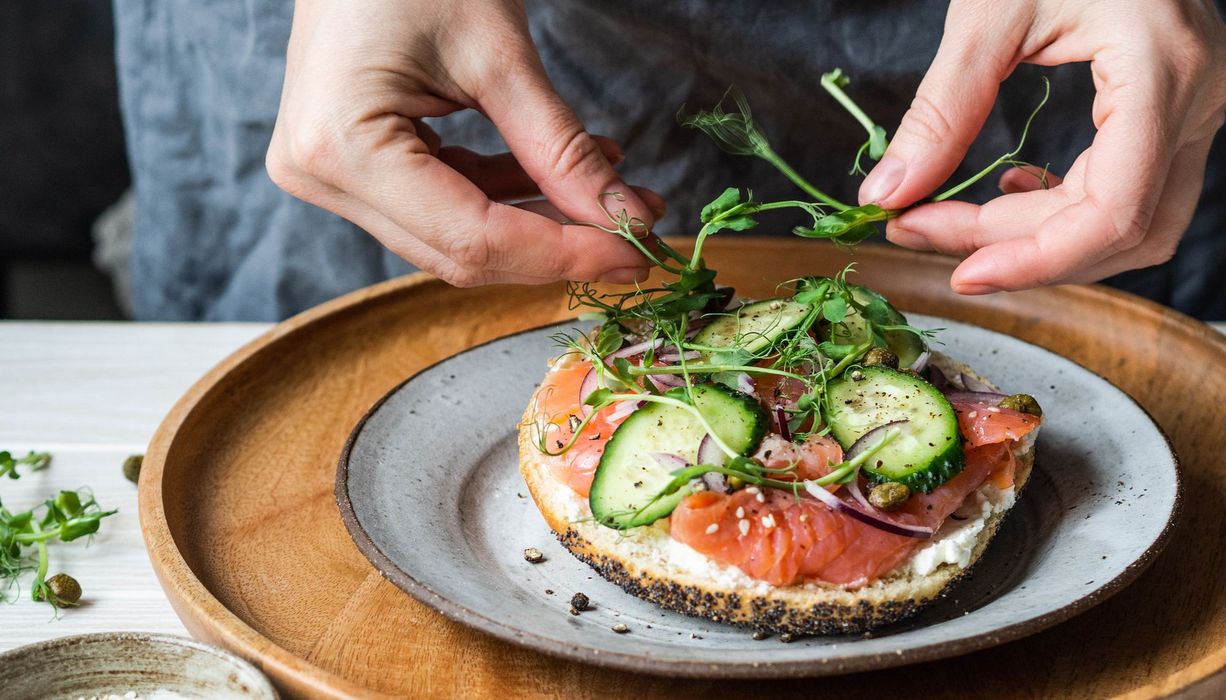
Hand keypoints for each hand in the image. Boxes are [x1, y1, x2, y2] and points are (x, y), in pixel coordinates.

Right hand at [266, 0, 662, 286]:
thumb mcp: (498, 54)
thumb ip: (560, 148)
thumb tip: (626, 220)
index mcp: (343, 148)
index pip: (472, 238)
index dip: (563, 254)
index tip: (636, 251)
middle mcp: (323, 177)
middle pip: (461, 251)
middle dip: (556, 247)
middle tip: (635, 236)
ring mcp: (332, 176)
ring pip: (455, 238)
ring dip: (538, 224)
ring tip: (613, 198)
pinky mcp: (354, 167)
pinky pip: (442, 206)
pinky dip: (506, 197)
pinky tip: (561, 177)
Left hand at [858, 0, 1225, 293]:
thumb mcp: (988, 12)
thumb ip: (940, 109)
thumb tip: (886, 194)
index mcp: (1163, 71)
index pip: (1116, 212)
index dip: (1036, 261)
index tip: (960, 274)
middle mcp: (1198, 101)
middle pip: (1119, 230)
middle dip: (1014, 246)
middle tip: (921, 229)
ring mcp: (1197, 109)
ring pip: (1131, 224)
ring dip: (1037, 237)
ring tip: (954, 217)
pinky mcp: (1176, 112)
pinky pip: (1133, 192)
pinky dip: (1064, 209)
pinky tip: (1012, 189)